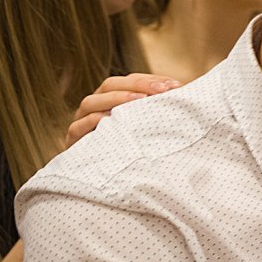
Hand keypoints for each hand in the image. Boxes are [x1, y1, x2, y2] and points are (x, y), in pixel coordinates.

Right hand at [65, 73, 179, 146]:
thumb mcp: (146, 129)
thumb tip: (189, 97)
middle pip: (110, 85)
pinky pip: (78, 127)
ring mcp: (80, 123)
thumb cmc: (130, 151)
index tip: (175, 85)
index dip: (150, 80)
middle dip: (137, 85)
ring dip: (116, 99)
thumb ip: (158, 112)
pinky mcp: (72, 141)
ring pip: (91, 102)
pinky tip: (111, 120)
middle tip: (162, 90)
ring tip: (139, 100)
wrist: (100, 182)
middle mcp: (95, 108)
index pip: (129, 81)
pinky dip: (93, 121)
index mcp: (112, 100)